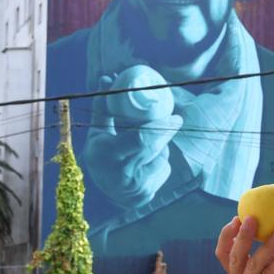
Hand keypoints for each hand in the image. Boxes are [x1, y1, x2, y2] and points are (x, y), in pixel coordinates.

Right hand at [83, 77, 182, 205]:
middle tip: (175, 120)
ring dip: (160, 148)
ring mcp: (133, 188)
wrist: (108, 193)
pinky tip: (148, 167)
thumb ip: (104, 108)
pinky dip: (159, 164)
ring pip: (160, 157)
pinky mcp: (146, 195)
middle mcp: (118, 174)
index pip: (141, 138)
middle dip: (165, 132)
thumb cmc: (103, 154)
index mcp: (103, 153)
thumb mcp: (99, 133)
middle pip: (153, 146)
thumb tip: (107, 78)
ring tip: (146, 149)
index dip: (160, 127)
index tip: (175, 117)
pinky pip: (162, 170)